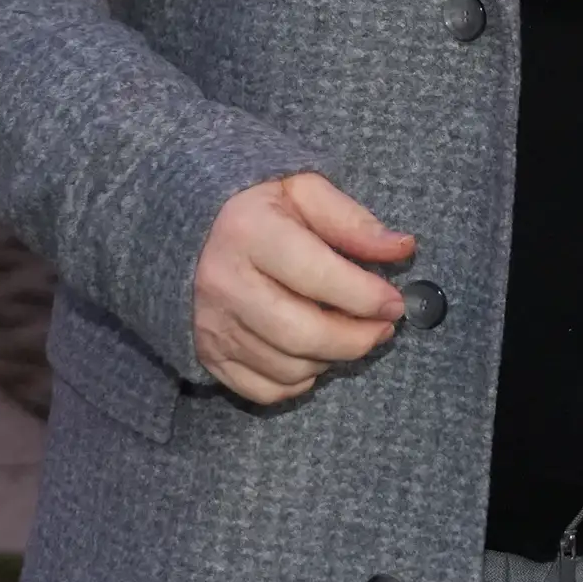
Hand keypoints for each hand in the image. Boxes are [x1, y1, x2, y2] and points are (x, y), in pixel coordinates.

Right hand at [191, 172, 415, 404]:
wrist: (179, 229)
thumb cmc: (254, 207)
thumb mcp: (302, 191)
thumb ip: (352, 221)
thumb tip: (402, 248)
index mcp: (249, 232)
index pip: (318, 275)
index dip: (366, 295)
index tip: (395, 301)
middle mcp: (224, 282)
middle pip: (303, 333)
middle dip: (356, 339)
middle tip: (383, 328)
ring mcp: (212, 324)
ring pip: (287, 366)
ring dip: (332, 359)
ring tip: (349, 335)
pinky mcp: (206, 354)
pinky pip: (263, 390)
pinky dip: (298, 381)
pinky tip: (313, 354)